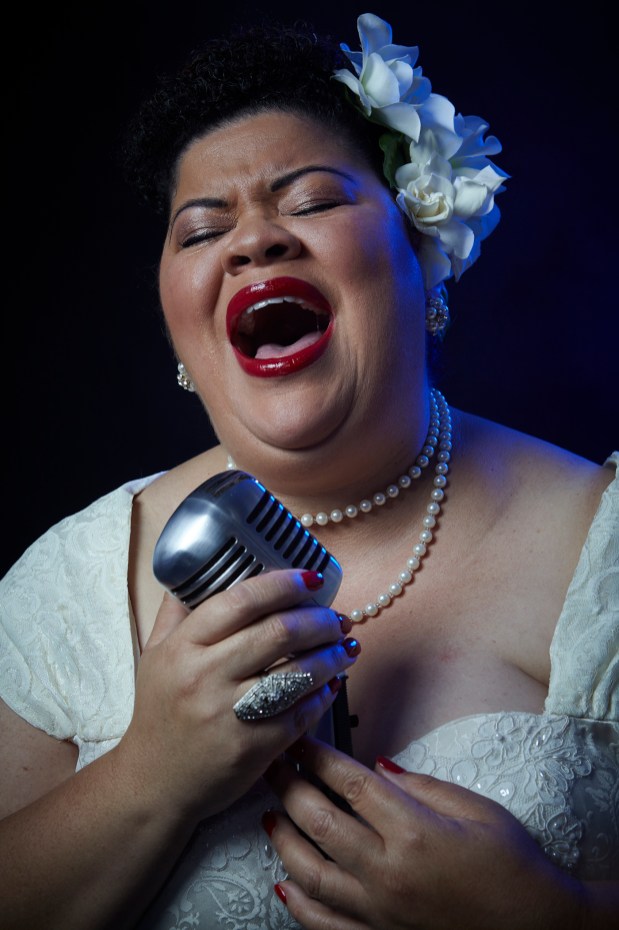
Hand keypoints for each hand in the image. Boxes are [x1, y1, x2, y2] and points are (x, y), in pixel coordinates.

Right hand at [115, 571, 358, 821]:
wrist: (153, 782)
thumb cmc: (159, 712)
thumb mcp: (155, 654)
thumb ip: (178, 610)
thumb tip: (200, 568)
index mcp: (184, 647)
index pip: (242, 601)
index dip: (284, 584)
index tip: (312, 579)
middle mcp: (205, 676)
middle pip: (278, 632)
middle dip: (319, 620)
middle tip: (337, 618)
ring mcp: (230, 714)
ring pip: (297, 672)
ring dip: (331, 655)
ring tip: (347, 645)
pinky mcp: (253, 748)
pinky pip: (301, 713)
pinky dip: (324, 695)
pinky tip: (334, 682)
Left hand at [263, 737, 586, 929]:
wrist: (535, 926)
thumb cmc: (511, 863)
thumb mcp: (475, 808)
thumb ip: (420, 784)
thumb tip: (378, 767)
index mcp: (413, 831)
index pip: (349, 783)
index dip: (318, 756)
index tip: (298, 740)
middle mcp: (388, 871)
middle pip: (318, 821)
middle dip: (288, 788)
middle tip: (273, 765)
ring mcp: (379, 910)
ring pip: (309, 873)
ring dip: (282, 839)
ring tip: (270, 814)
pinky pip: (324, 923)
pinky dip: (298, 903)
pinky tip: (284, 883)